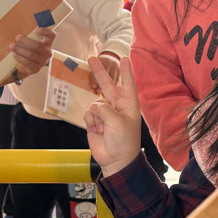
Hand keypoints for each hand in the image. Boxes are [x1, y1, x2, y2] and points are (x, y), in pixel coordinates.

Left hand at [9, 27, 54, 79]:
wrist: (28, 66)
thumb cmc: (30, 50)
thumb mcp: (32, 42)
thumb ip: (31, 35)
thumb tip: (20, 25)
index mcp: (48, 43)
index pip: (52, 36)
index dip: (45, 32)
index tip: (36, 30)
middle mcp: (48, 52)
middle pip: (37, 45)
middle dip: (25, 41)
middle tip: (17, 38)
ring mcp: (43, 61)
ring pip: (30, 54)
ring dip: (19, 49)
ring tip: (12, 46)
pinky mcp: (36, 68)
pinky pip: (27, 62)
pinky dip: (19, 57)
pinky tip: (14, 54)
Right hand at [85, 55, 140, 176]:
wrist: (115, 160)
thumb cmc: (124, 141)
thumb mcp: (118, 123)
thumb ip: (105, 110)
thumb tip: (94, 106)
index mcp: (128, 105)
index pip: (127, 84)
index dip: (126, 71)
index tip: (125, 57)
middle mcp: (117, 107)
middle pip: (106, 85)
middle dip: (99, 72)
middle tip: (91, 57)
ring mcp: (104, 113)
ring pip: (94, 104)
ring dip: (96, 116)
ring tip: (104, 129)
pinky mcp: (94, 121)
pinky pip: (88, 113)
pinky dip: (91, 121)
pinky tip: (97, 131)